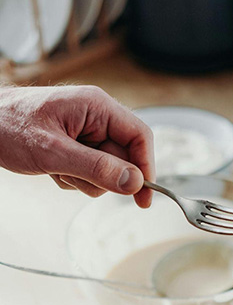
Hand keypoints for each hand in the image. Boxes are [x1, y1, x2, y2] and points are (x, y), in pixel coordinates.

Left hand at [0, 85, 153, 207]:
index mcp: (97, 106)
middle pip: (124, 158)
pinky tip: (52, 169)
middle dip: (101, 176)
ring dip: (83, 180)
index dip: (146, 168)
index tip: (144, 197)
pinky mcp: (78, 146)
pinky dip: (73, 178)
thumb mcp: (53, 152)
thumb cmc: (10, 127)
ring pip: (107, 171)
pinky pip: (90, 173)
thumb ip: (96, 168)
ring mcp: (87, 132)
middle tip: (72, 175)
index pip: (139, 137)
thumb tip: (133, 183)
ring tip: (56, 169)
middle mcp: (97, 117)